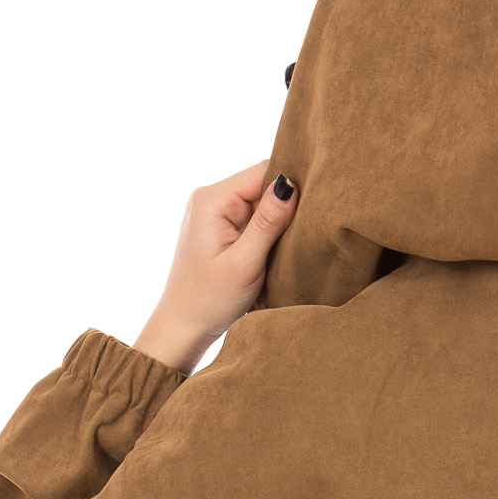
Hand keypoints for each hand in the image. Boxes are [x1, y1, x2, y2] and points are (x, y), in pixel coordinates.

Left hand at [132, 161, 298, 373]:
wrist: (183, 326)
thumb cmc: (210, 300)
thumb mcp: (245, 263)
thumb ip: (268, 222)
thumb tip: (290, 183)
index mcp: (212, 199)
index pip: (263, 172)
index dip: (291, 185)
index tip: (313, 209)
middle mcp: (210, 197)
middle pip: (262, 184)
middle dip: (285, 205)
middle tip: (302, 233)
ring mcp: (213, 212)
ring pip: (260, 201)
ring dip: (277, 221)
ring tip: (285, 247)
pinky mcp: (219, 227)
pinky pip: (252, 217)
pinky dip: (267, 231)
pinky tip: (272, 251)